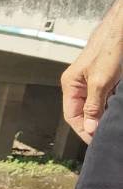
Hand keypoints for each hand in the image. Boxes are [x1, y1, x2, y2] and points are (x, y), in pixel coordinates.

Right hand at [61, 2, 122, 141]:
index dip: (83, 130)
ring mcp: (92, 80)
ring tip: (113, 124)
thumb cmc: (110, 47)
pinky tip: (117, 109)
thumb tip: (89, 128)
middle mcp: (78, 84)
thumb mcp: (101, 81)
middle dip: (94, 124)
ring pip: (95, 105)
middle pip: (83, 112)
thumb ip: (93, 106)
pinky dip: (110, 104)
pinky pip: (105, 96)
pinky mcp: (105, 76)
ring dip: (104, 114)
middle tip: (107, 134)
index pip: (72, 116)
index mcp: (71, 84)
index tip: (97, 141)